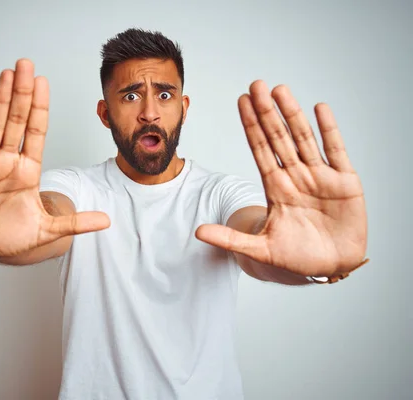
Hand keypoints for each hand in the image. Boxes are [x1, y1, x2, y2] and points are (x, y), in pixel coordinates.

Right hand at [0, 59, 109, 258]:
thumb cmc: (13, 237)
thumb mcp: (48, 231)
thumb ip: (75, 223)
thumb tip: (107, 221)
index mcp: (27, 170)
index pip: (36, 131)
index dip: (39, 107)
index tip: (43, 82)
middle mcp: (6, 161)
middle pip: (15, 120)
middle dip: (21, 93)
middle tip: (26, 64)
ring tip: (7, 74)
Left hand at [196, 80, 367, 277]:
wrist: (333, 267)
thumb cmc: (298, 257)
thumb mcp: (261, 249)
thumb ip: (230, 239)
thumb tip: (197, 232)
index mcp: (276, 188)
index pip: (260, 150)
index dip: (250, 126)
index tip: (240, 102)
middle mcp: (296, 176)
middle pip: (278, 138)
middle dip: (266, 112)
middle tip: (256, 85)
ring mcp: (320, 177)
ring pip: (304, 139)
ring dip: (292, 114)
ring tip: (280, 90)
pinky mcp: (345, 182)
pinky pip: (336, 151)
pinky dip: (329, 130)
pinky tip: (320, 108)